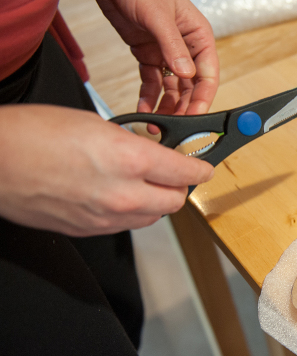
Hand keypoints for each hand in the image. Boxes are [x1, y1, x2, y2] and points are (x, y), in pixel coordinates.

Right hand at [0, 105, 213, 235]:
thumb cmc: (34, 134)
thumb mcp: (97, 124)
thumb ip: (134, 144)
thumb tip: (155, 155)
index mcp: (129, 160)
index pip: (186, 172)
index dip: (200, 168)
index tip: (203, 167)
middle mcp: (123, 195)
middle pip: (176, 201)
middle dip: (179, 186)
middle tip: (172, 173)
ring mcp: (106, 217)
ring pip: (153, 217)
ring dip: (156, 201)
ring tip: (143, 182)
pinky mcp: (89, 231)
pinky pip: (126, 225)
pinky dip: (132, 212)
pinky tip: (119, 195)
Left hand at [92, 0, 218, 123]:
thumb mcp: (158, 15)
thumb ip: (173, 46)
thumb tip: (187, 74)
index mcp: (199, 37)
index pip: (208, 74)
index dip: (203, 98)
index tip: (195, 116)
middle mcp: (186, 48)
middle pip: (192, 87)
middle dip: (184, 107)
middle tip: (174, 126)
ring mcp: (167, 53)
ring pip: (173, 88)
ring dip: (166, 106)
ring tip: (157, 124)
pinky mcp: (148, 56)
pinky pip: (152, 83)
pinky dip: (149, 97)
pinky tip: (143, 110)